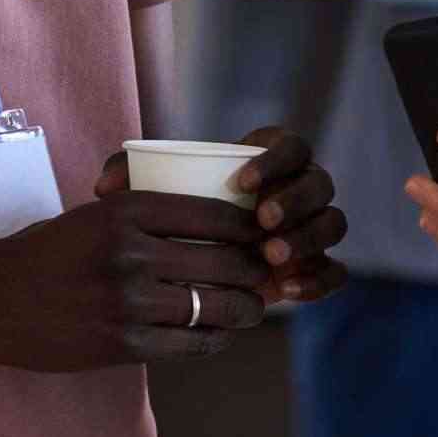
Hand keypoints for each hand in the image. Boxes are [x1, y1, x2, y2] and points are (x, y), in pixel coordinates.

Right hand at [0, 187, 280, 370]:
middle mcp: (130, 252)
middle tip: (268, 277)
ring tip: (249, 309)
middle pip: (225, 262)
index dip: (250, 229)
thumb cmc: (45, 252)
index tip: (263, 237)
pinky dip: (214, 341)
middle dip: (257, 272)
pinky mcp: (121, 344)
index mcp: (125, 211)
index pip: (214, 214)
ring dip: (244, 310)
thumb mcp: (93, 214)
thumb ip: (148, 215)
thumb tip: (218, 224)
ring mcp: (126, 301)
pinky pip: (190, 345)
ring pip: (215, 307)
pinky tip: (218, 335)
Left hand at [89, 127, 349, 308]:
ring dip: (307, 238)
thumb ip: (126, 174)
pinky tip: (287, 290)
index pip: (292, 146)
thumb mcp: (150, 190)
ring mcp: (313, 227)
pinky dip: (318, 280)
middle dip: (294, 201)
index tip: (242, 181)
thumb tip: (102, 189)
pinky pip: (334, 272)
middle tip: (262, 222)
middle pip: (319, 185)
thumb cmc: (173, 210)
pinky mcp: (316, 266)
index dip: (274, 161)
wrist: (192, 255)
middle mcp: (301, 188)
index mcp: (272, 158)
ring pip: (332, 225)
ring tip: (271, 256)